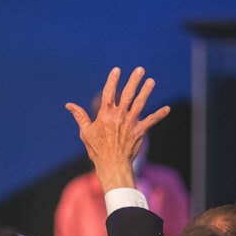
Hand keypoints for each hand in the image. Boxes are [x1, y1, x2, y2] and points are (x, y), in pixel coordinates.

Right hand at [65, 67, 169, 191]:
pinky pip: (151, 121)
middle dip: (134, 81)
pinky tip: (167, 109)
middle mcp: (119, 116)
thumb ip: (80, 116)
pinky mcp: (140, 131)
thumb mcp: (85, 132)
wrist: (112, 165)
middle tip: (140, 70)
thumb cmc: (97, 149)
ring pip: (140, 103)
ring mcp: (131, 123)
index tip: (117, 70)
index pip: (109, 93)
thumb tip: (69, 105)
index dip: (113, 80)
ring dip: (146, 91)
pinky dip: (159, 114)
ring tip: (151, 81)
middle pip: (128, 94)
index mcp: (105, 114)